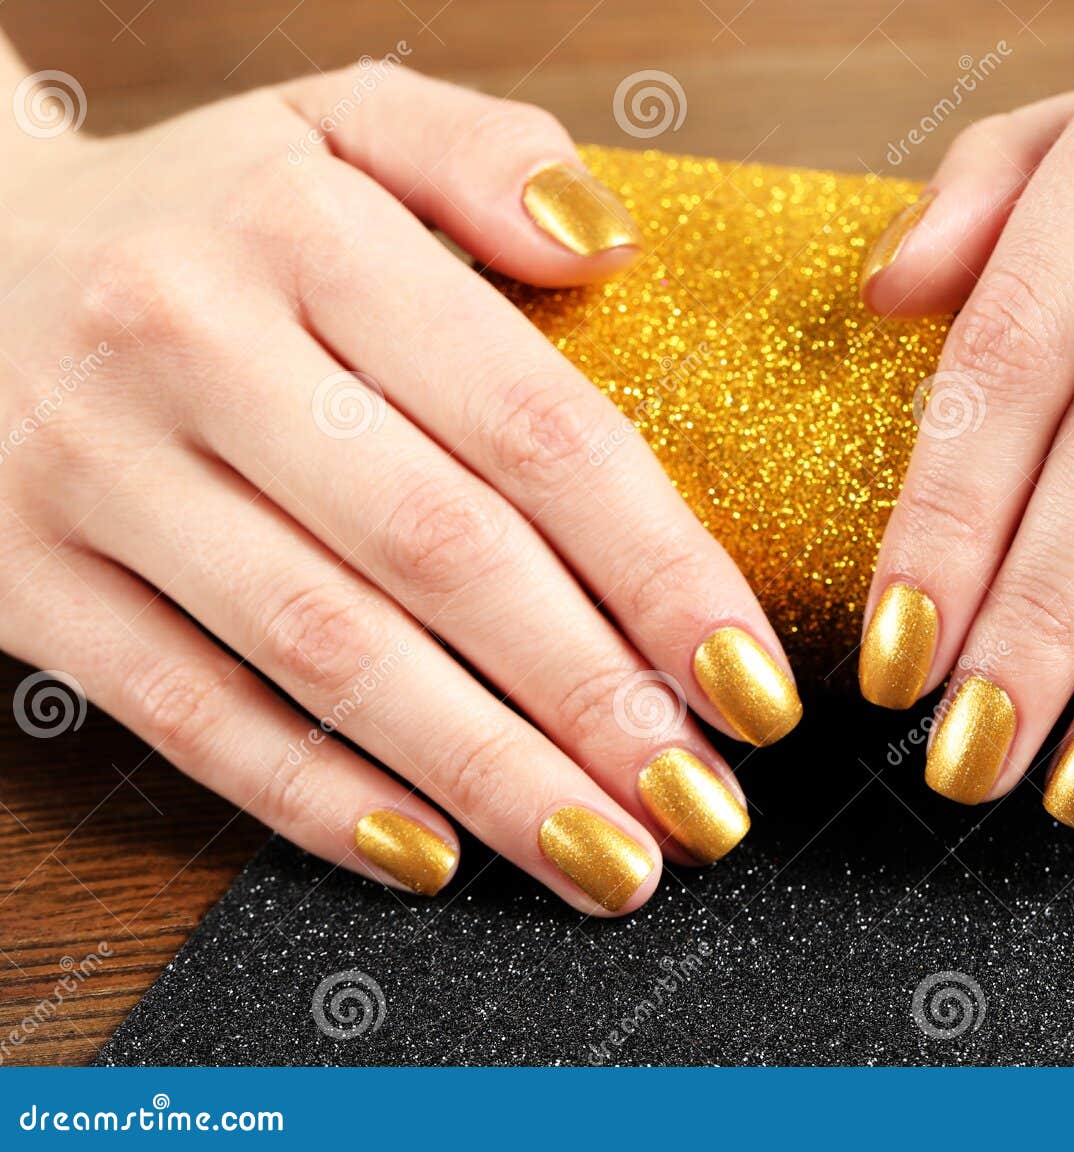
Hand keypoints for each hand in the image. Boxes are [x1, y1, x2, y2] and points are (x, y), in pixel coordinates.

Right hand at [0, 58, 800, 913]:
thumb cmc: (193, 210)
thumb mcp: (330, 119)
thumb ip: (477, 150)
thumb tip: (611, 240)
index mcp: (303, 231)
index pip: (530, 422)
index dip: (658, 566)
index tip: (748, 678)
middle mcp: (188, 345)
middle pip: (440, 554)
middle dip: (591, 699)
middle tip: (700, 805)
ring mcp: (91, 472)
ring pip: (324, 654)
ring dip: (484, 774)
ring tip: (605, 856)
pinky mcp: (23, 578)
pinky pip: (185, 711)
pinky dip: (313, 798)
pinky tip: (430, 856)